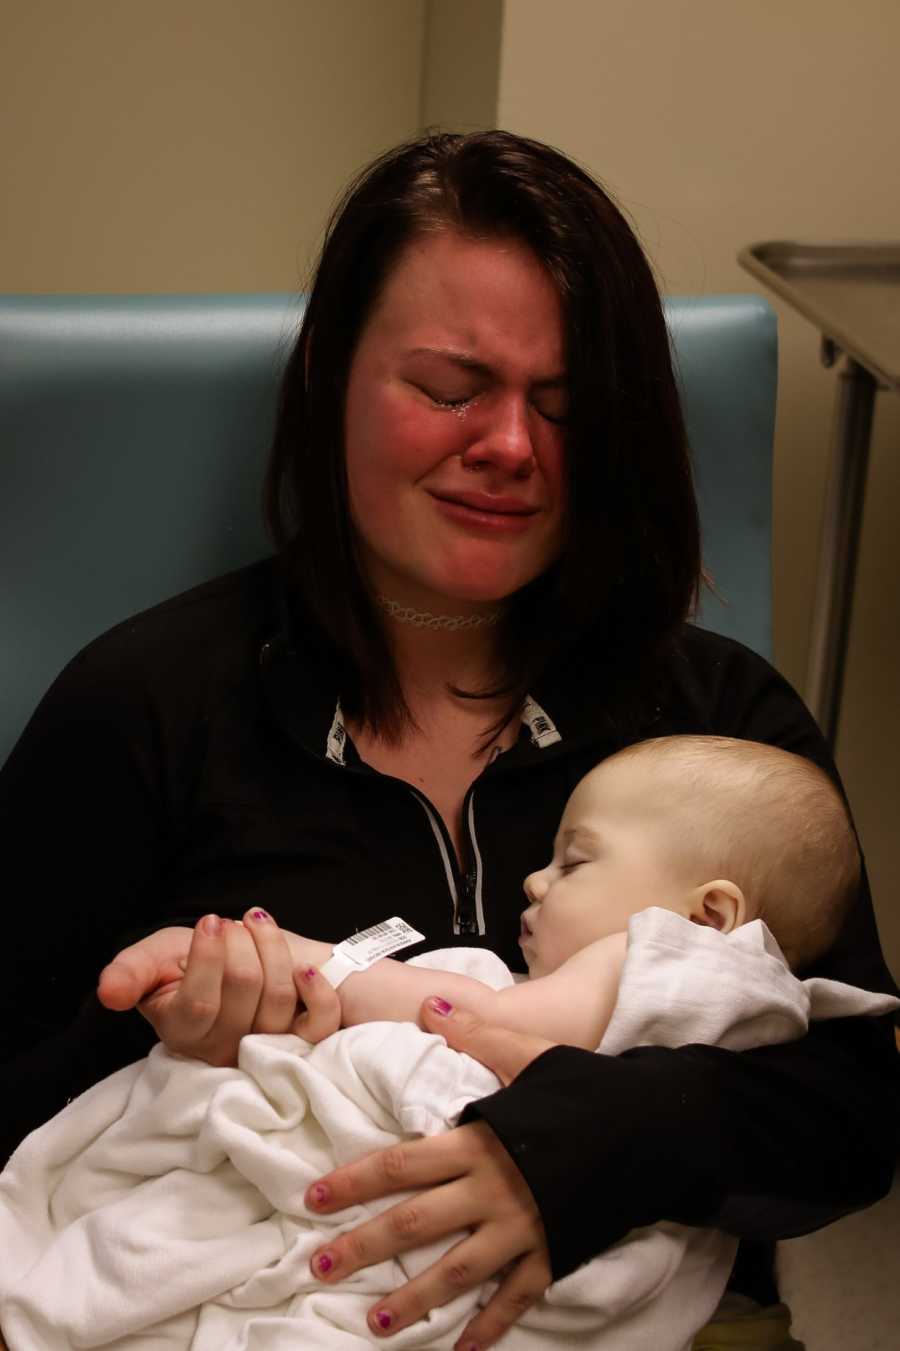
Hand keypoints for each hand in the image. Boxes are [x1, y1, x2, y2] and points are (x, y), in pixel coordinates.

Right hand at [97, 911, 338, 1064]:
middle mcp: (225, 1048)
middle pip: (244, 988)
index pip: (199, 1003)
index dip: (206, 957)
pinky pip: (319, 1023)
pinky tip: (304, 967)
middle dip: (240, 942)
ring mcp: (265, 1046)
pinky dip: (316, 992)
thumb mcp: (153, 962)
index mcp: (184, 1033)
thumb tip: (110, 992)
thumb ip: (130, 974)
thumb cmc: (186, 966)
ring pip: (279, 996)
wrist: (231, 969)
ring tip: (256, 924)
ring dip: (272, 947)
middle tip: (232, 924)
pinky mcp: (301, 1040)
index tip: (209, 922)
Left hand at [306, 998, 556, 1349]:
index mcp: (479, 1141)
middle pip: (415, 1223)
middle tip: (321, 1265)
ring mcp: (523, 1229)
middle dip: (364, 1246)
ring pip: (456, 1272)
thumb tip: (429, 1008)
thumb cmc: (587, 1088)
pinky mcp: (553, 1256)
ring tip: (375, 1323)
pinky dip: (490, 1328)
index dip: (354, 1180)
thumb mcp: (530, 1053)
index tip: (313, 1196)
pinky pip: (515, 1299)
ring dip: (413, 1299)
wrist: (653, 1125)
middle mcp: (493, 1190)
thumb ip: (476, 1035)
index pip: (401, 1163)